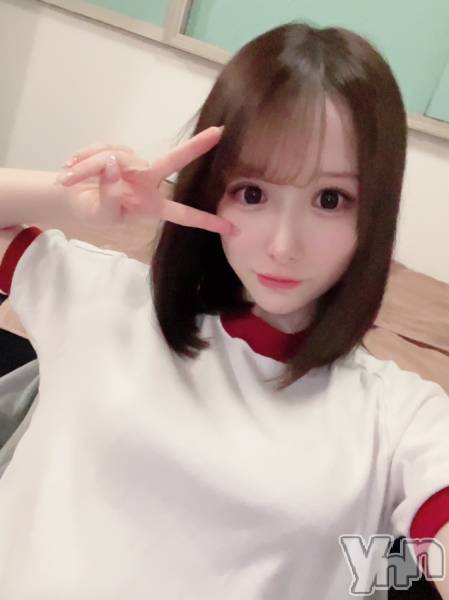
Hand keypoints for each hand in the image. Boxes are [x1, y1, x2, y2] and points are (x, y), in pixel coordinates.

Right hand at [55, 127, 236, 234]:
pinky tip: (70, 168)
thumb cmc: (92, 211)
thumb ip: (110, 193)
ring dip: (89, 166)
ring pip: (119, 156)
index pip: (182, 213)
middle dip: (196, 146)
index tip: (231, 228)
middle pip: (174, 160)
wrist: (69, 197)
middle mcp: (148, 180)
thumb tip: (113, 163)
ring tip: (69, 176)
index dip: (205, 221)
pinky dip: (84, 158)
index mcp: (151, 204)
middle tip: (219, 132)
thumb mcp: (102, 213)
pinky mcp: (116, 149)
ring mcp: (133, 163)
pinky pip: (102, 148)